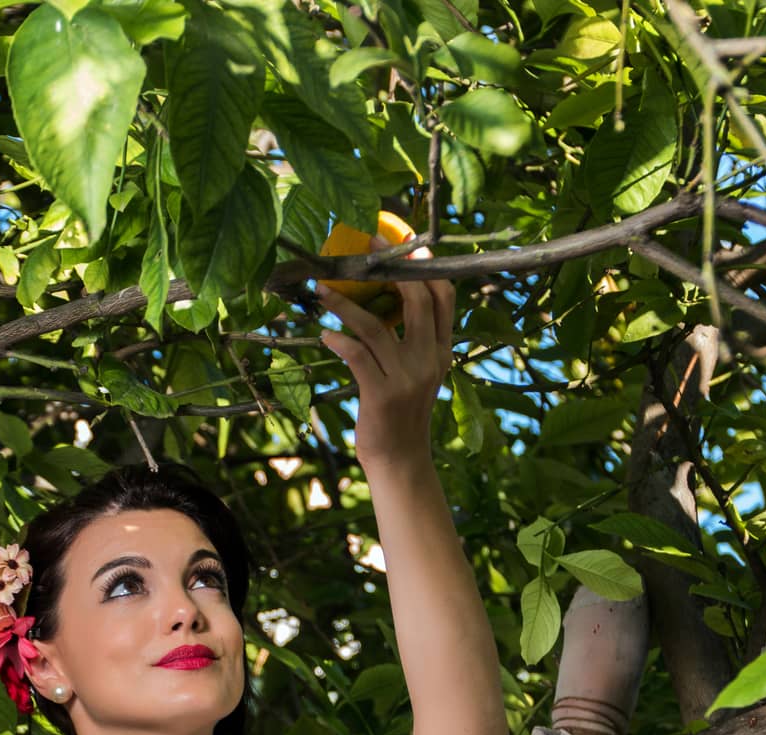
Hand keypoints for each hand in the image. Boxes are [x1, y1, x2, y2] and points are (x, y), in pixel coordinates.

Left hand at [315, 234, 454, 467]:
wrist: (400, 461)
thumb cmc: (402, 414)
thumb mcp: (418, 375)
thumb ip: (412, 342)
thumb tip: (388, 302)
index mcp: (443, 352)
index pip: (443, 298)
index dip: (426, 266)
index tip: (406, 242)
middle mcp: (429, 360)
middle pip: (415, 299)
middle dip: (389, 267)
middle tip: (363, 246)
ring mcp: (406, 378)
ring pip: (375, 325)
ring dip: (344, 303)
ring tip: (322, 289)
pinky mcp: (381, 395)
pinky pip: (357, 355)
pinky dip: (338, 340)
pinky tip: (325, 335)